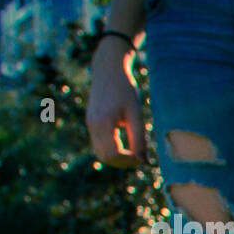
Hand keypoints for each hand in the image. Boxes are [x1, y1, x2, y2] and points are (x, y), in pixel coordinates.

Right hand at [86, 40, 145, 167]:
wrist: (108, 70)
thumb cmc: (125, 89)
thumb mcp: (136, 113)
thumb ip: (139, 137)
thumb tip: (143, 160)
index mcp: (103, 122)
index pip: (113, 154)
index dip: (128, 161)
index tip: (143, 157)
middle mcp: (92, 125)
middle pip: (105, 157)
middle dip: (123, 163)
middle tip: (140, 158)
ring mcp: (90, 124)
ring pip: (100, 153)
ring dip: (118, 158)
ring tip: (135, 153)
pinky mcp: (91, 123)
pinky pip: (100, 145)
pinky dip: (113, 151)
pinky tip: (127, 147)